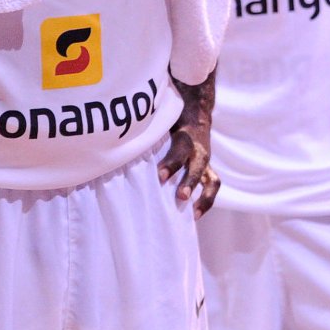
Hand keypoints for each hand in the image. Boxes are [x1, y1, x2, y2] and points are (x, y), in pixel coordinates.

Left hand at [160, 73, 219, 216]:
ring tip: (192, 213)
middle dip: (190, 182)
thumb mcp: (161, 118)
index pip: (181, 148)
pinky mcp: (206, 170)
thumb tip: (118, 134)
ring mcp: (205, 162)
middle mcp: (199, 149)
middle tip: (180, 196)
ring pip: (211, 179)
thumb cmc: (171, 118)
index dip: (173, 163)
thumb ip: (147, 126)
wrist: (197, 113)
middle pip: (199, 166)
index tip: (160, 176)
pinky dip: (205, 201)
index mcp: (187, 135)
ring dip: (203, 196)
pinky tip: (194, 215)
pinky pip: (211, 186)